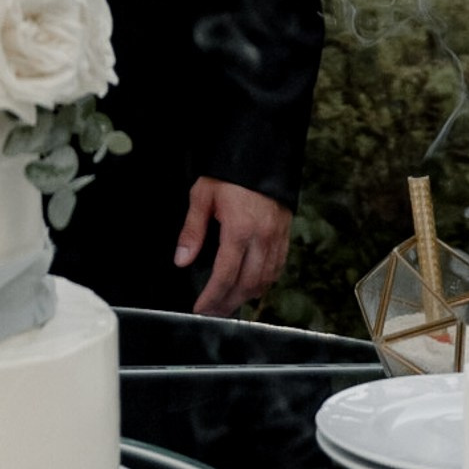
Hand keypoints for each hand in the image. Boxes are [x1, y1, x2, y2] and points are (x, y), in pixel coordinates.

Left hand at [176, 178, 291, 317]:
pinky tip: (252, 287)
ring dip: (246, 296)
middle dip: (228, 303)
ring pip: (265, 280)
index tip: (200, 308)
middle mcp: (262, 238)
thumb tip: (182, 260)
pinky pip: (278, 269)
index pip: (226, 275)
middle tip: (212, 313)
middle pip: (247, 284)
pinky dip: (265, 283)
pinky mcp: (285, 236)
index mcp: (239, 230)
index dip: (212, 296)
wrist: (261, 155)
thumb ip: (192, 230)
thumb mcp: (202, 196)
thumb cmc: (229, 174)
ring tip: (228, 304)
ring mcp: (277, 239)